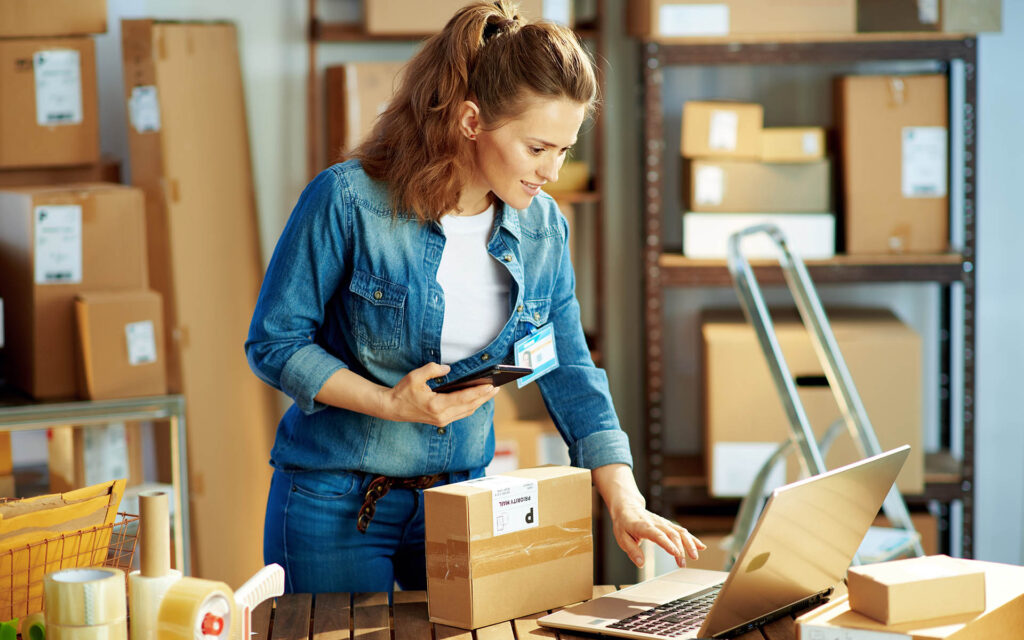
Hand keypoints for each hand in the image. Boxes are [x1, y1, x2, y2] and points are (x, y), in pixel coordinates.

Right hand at [381, 362, 498, 426]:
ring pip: (467, 411)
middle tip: (498, 387)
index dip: (479, 392)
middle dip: (485, 397)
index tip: (491, 386)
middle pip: (470, 406)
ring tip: (491, 392)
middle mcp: (442, 416)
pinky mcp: (442, 420)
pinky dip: (471, 405)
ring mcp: (442, 420)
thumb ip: (432, 369)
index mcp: (436, 405)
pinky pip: (461, 413)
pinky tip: (478, 398)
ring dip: (480, 402)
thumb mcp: (415, 376)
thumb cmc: (403, 391)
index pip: (464, 398)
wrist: (392, 408)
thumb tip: (448, 369)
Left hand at [609, 501, 705, 568]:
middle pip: (671, 534)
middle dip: (680, 548)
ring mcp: (663, 523)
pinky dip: (691, 539)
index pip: (657, 535)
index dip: (667, 543)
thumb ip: (632, 551)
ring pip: (679, 531)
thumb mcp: (621, 538)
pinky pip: (681, 531)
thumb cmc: (624, 523)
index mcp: (643, 526)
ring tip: (695, 557)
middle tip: (683, 564)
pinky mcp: (667, 525)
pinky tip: (701, 547)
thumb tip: (640, 563)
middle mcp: (656, 523)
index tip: (675, 553)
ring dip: (689, 544)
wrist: (627, 507)